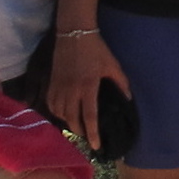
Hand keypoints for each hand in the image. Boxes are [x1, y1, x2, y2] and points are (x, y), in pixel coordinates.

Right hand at [47, 30, 129, 150]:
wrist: (74, 33)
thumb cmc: (96, 49)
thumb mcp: (112, 65)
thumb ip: (121, 83)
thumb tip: (128, 99)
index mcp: (87, 86)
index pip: (89, 117)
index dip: (93, 133)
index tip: (96, 146)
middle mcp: (71, 90)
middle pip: (72, 119)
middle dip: (80, 132)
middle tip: (87, 137)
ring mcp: (59, 86)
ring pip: (60, 113)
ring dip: (68, 123)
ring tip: (77, 126)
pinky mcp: (51, 82)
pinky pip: (50, 104)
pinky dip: (56, 113)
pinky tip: (63, 114)